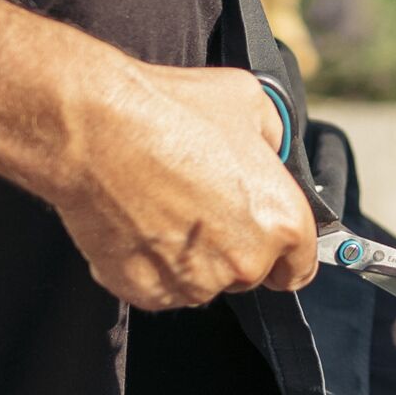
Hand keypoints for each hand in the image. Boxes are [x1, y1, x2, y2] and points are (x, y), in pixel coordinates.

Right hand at [45, 62, 320, 310]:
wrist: (96, 128)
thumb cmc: (171, 110)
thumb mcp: (249, 102)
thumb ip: (272, 139)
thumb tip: (270, 152)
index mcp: (281, 222)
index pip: (299, 267)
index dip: (282, 253)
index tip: (262, 239)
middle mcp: (244, 262)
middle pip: (247, 273)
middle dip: (230, 246)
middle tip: (198, 203)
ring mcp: (193, 284)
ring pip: (200, 282)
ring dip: (188, 257)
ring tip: (161, 207)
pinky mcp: (146, 292)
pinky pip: (157, 287)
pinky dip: (149, 264)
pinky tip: (136, 223)